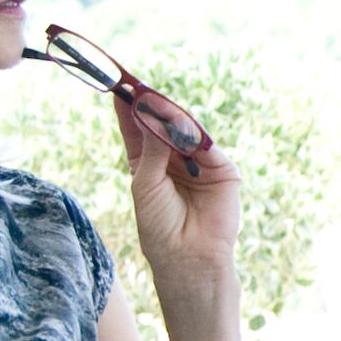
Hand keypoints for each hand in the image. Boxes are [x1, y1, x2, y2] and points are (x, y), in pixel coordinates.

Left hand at [118, 84, 239, 303]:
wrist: (188, 255)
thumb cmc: (159, 225)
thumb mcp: (145, 182)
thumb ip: (151, 147)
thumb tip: (149, 111)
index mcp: (148, 163)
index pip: (138, 129)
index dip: (129, 108)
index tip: (119, 85)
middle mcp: (174, 159)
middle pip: (162, 124)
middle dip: (150, 107)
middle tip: (136, 87)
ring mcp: (199, 163)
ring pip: (185, 131)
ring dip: (170, 116)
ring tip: (154, 103)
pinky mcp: (222, 170)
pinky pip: (206, 144)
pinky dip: (193, 133)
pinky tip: (178, 125)